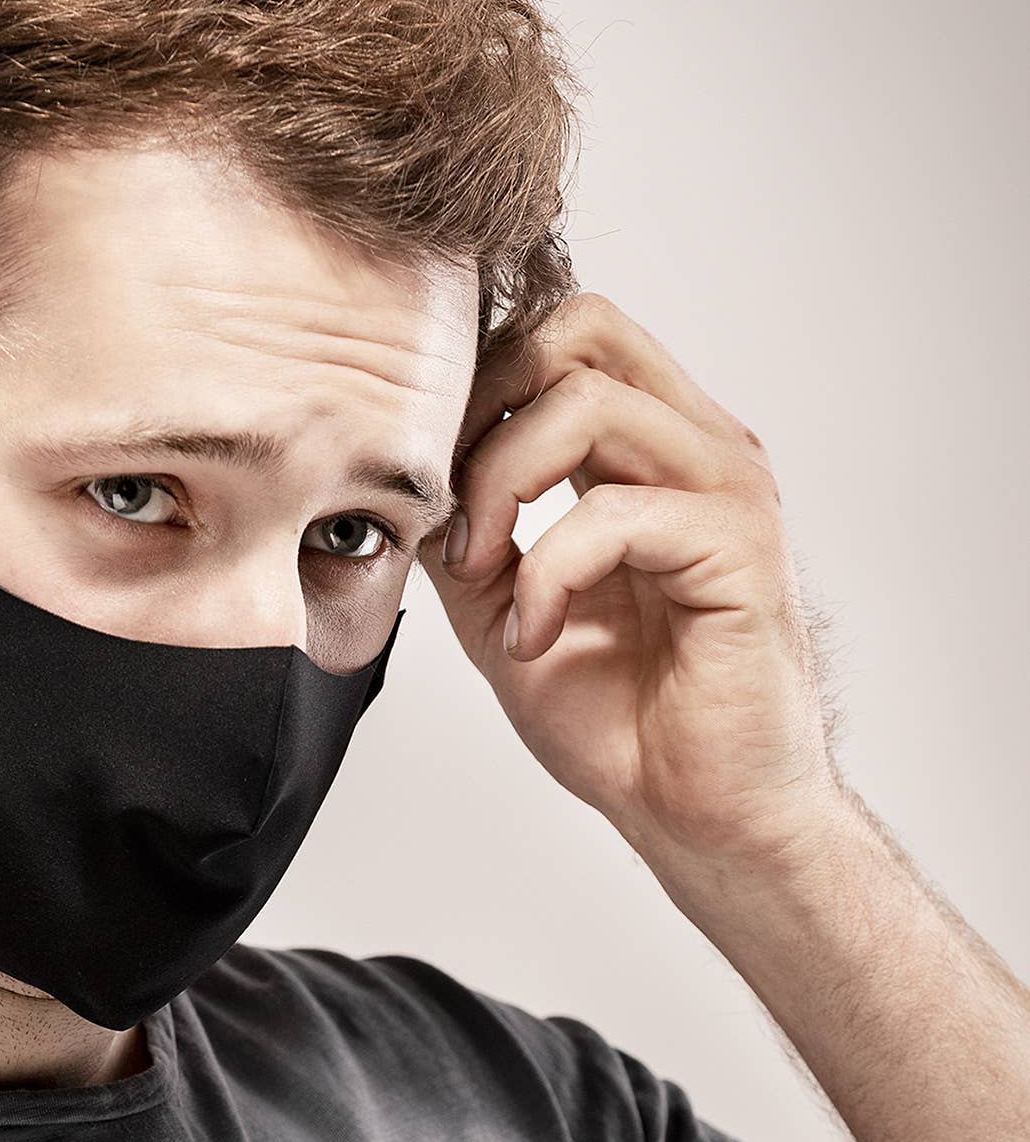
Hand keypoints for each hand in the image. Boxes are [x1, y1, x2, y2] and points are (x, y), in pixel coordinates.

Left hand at [422, 292, 843, 873]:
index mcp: (651, 447)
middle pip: (582, 329)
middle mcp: (697, 447)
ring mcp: (726, 489)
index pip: (564, 336)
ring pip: (588, 404)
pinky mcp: (740, 546)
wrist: (696, 812)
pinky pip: (614, 511)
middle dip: (487, 408)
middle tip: (456, 510)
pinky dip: (548, 573)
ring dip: (502, 489)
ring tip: (487, 579)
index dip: (480, 386)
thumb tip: (402, 478)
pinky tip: (534, 637)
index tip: (433, 484)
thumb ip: (465, 529)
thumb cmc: (621, 718)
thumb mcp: (502, 605)